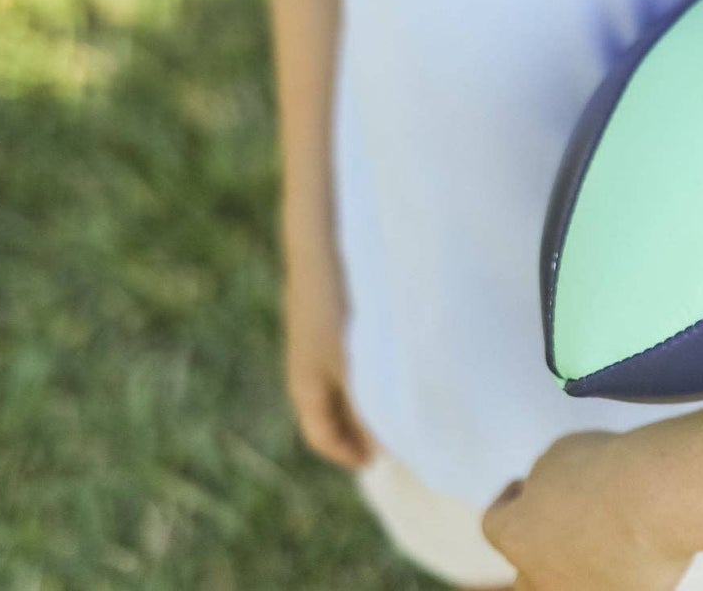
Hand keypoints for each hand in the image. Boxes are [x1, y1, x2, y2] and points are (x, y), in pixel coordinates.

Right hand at [281, 239, 376, 471]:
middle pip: (329, 409)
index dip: (348, 453)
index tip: (376, 460)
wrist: (322, 241)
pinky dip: (363, 364)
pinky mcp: (326, 310)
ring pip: (338, 379)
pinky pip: (343, 351)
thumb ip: (371, 412)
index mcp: (305, 387)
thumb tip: (383, 446)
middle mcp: (304, 364)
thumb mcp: (359, 368)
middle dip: (358, 425)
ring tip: (398, 394)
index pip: (322, 436)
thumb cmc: (340, 308)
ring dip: (363, 393)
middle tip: (394, 432)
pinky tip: (390, 350)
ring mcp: (313, 335)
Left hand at [479, 429, 694, 590]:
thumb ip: (544, 480)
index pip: (494, 524)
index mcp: (516, 537)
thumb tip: (550, 492)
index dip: (508, 501)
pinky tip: (634, 541)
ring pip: (567, 587)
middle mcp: (541, 578)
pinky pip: (613, 585)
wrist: (655, 500)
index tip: (524, 486)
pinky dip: (618, 569)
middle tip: (557, 524)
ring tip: (598, 537)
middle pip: (524, 576)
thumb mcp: (557, 456)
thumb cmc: (602, 472)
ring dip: (574, 566)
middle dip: (536, 551)